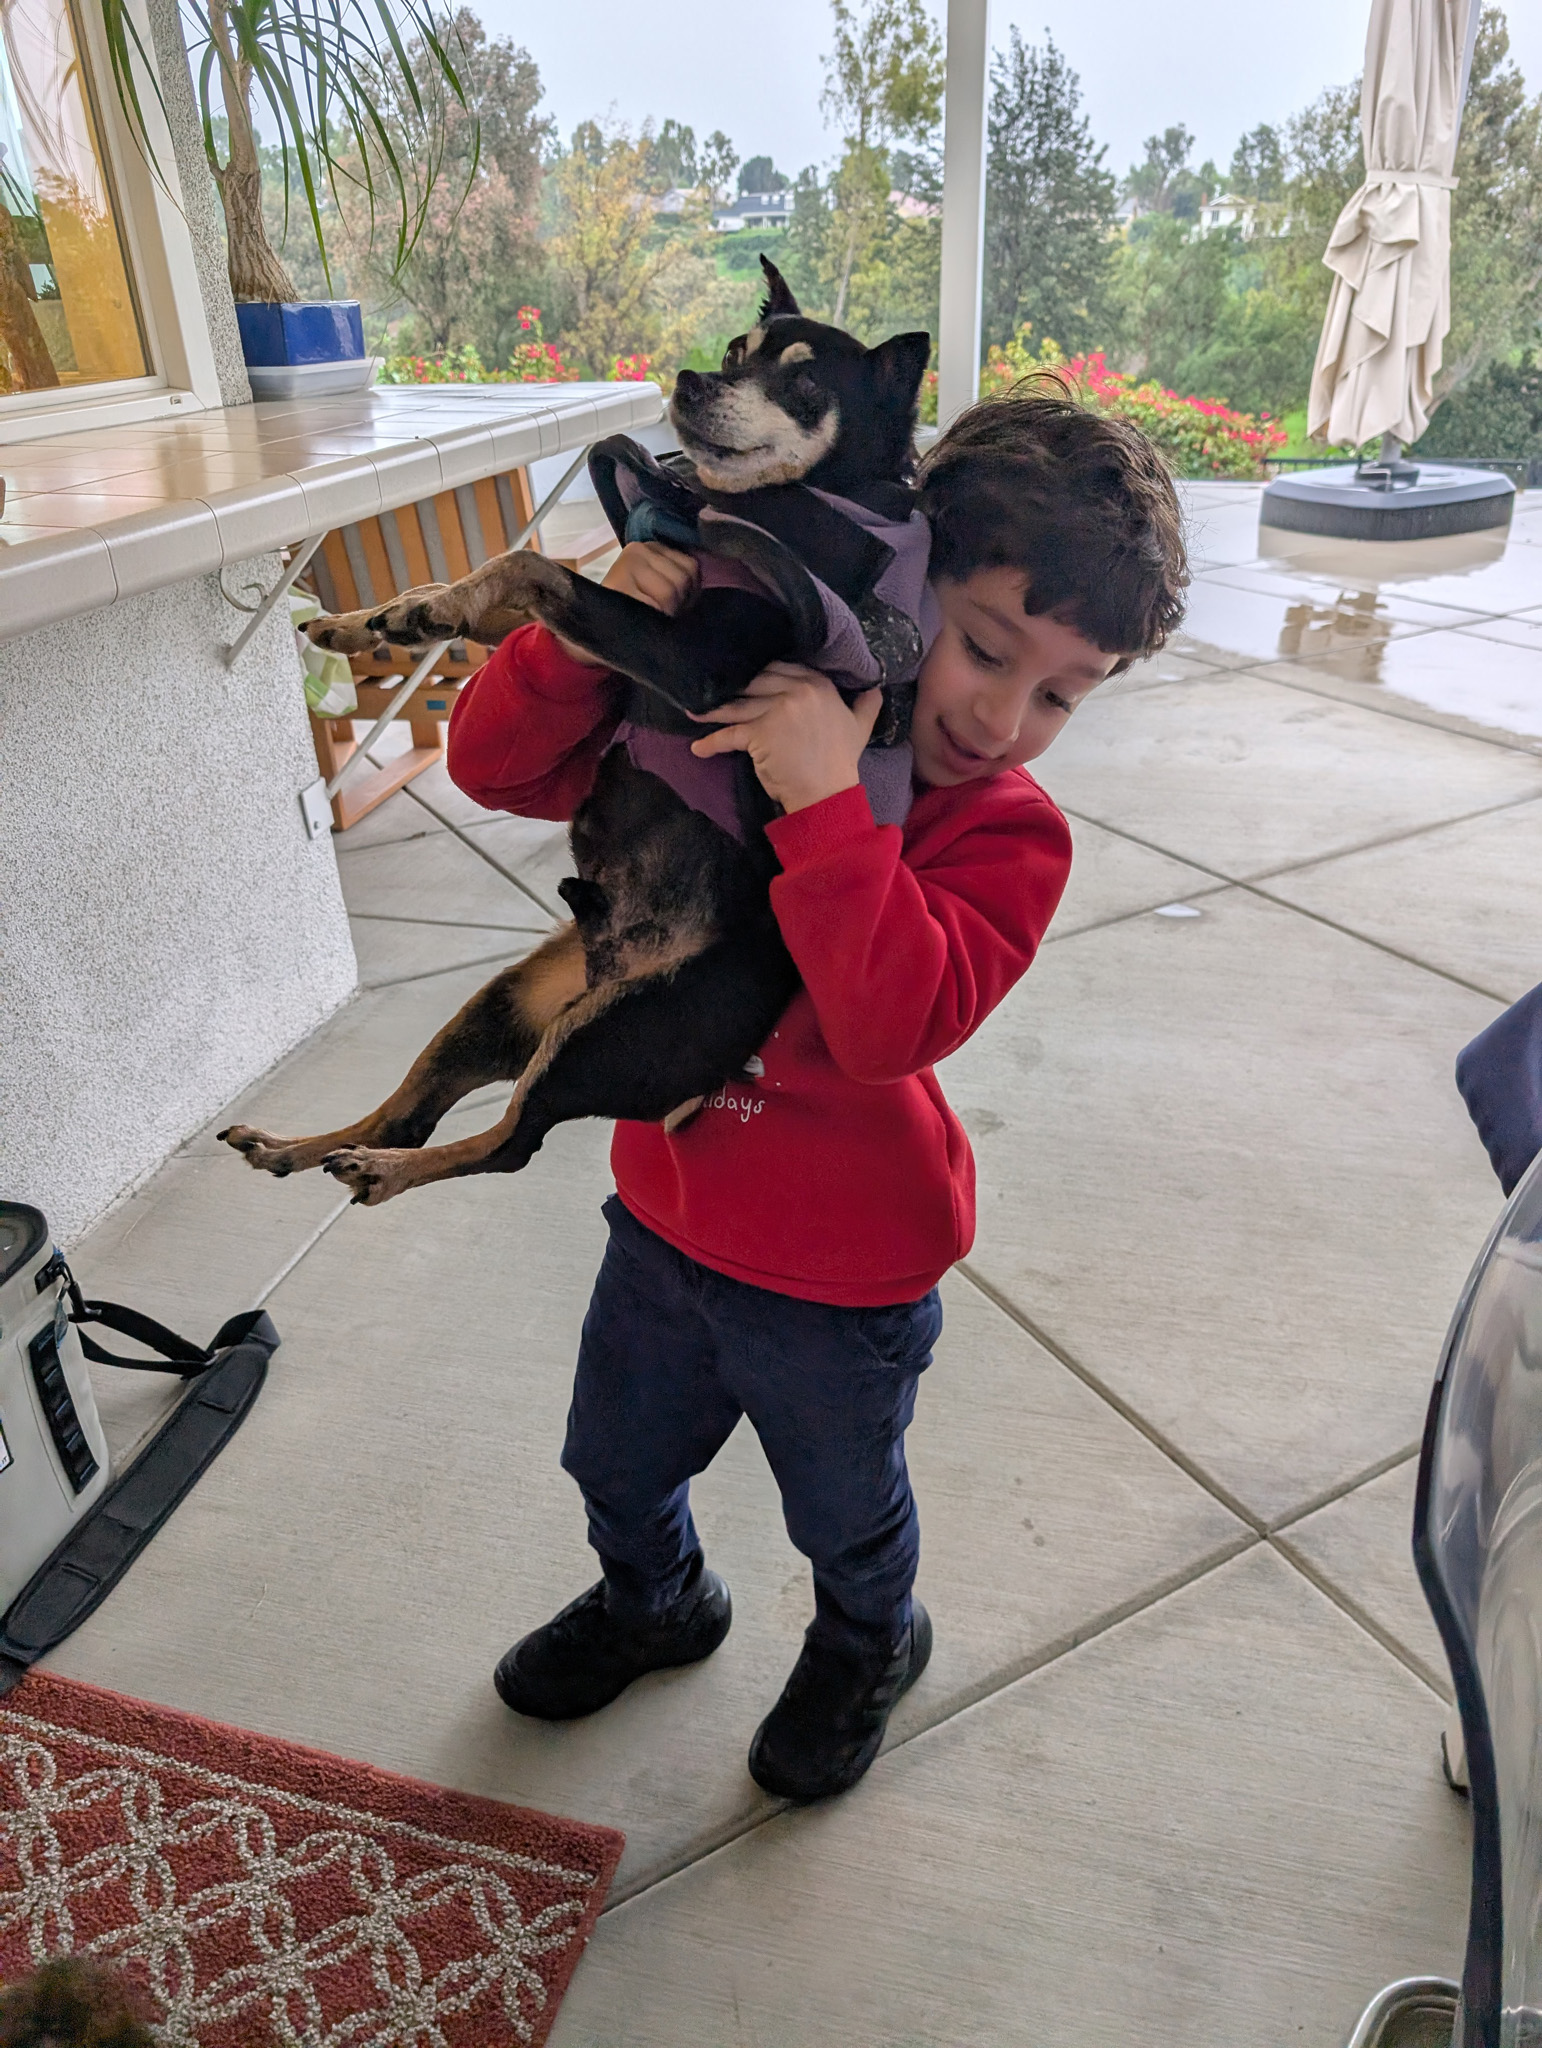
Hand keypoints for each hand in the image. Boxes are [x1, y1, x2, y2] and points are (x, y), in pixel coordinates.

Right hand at [555, 542, 699, 664]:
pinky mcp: (619, 584)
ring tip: (650, 616)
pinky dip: (654, 619)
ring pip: (671, 592)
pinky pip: (655, 606)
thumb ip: (677, 578)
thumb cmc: (630, 612)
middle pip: (683, 579)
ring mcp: (627, 565)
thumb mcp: (657, 588)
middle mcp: (638, 549)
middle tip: (659, 612)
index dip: (689, 592)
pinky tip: (641, 621)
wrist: (591, 632)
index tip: (673, 604)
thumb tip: (698, 581)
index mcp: (650, 547)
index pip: (691, 567)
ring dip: (667, 613)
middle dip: (680, 603)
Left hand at [689, 662, 882, 813]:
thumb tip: (876, 687)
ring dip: (714, 712)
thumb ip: (866, 704)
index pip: (782, 668)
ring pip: (738, 706)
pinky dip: (711, 742)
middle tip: (715, 695)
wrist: (827, 794)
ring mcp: (776, 709)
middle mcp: (797, 690)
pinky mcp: (759, 732)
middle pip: (756, 683)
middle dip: (735, 689)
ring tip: (695, 714)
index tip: (746, 680)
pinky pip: (729, 734)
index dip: (761, 674)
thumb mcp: (860, 728)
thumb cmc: (841, 762)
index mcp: (819, 684)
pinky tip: (698, 748)